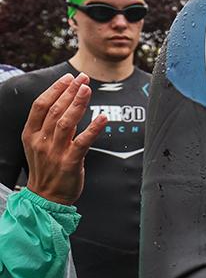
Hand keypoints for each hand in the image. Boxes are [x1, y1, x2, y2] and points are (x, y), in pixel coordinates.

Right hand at [22, 73, 106, 204]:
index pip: (40, 105)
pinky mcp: (70, 163)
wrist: (46, 198)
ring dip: (78, 104)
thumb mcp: (39, 145)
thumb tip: (65, 103)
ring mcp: (54, 152)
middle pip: (54, 110)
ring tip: (88, 89)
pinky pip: (83, 142)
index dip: (55, 89)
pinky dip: (93, 129)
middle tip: (83, 78)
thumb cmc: (46, 169)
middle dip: (70, 91)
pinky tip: (103, 118)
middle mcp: (40, 141)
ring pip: (66, 122)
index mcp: (30, 134)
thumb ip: (49, 126)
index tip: (68, 78)